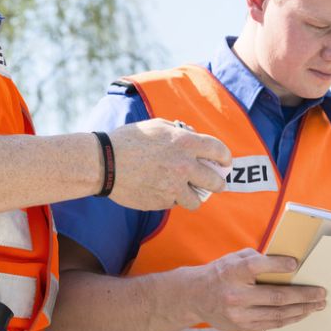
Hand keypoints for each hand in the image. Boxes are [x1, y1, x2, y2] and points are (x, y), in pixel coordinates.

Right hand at [107, 118, 231, 210]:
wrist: (104, 163)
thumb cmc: (128, 140)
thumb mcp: (157, 126)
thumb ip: (180, 132)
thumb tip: (194, 139)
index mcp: (185, 143)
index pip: (219, 151)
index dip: (225, 158)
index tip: (224, 163)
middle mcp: (184, 166)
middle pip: (216, 182)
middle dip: (217, 183)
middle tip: (214, 183)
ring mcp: (173, 187)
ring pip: (197, 200)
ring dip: (193, 196)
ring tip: (184, 191)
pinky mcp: (161, 202)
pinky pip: (174, 203)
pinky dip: (170, 199)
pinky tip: (158, 189)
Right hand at [183, 248, 326, 330]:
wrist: (194, 296)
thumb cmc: (219, 273)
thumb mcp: (233, 259)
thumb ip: (256, 259)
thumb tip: (285, 264)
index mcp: (233, 272)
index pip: (260, 266)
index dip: (281, 265)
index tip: (297, 264)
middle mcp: (236, 294)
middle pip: (277, 297)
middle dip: (304, 296)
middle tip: (321, 293)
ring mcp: (238, 314)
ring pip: (278, 315)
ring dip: (301, 310)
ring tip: (317, 305)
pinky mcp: (241, 327)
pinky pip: (271, 324)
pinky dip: (288, 319)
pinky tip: (300, 313)